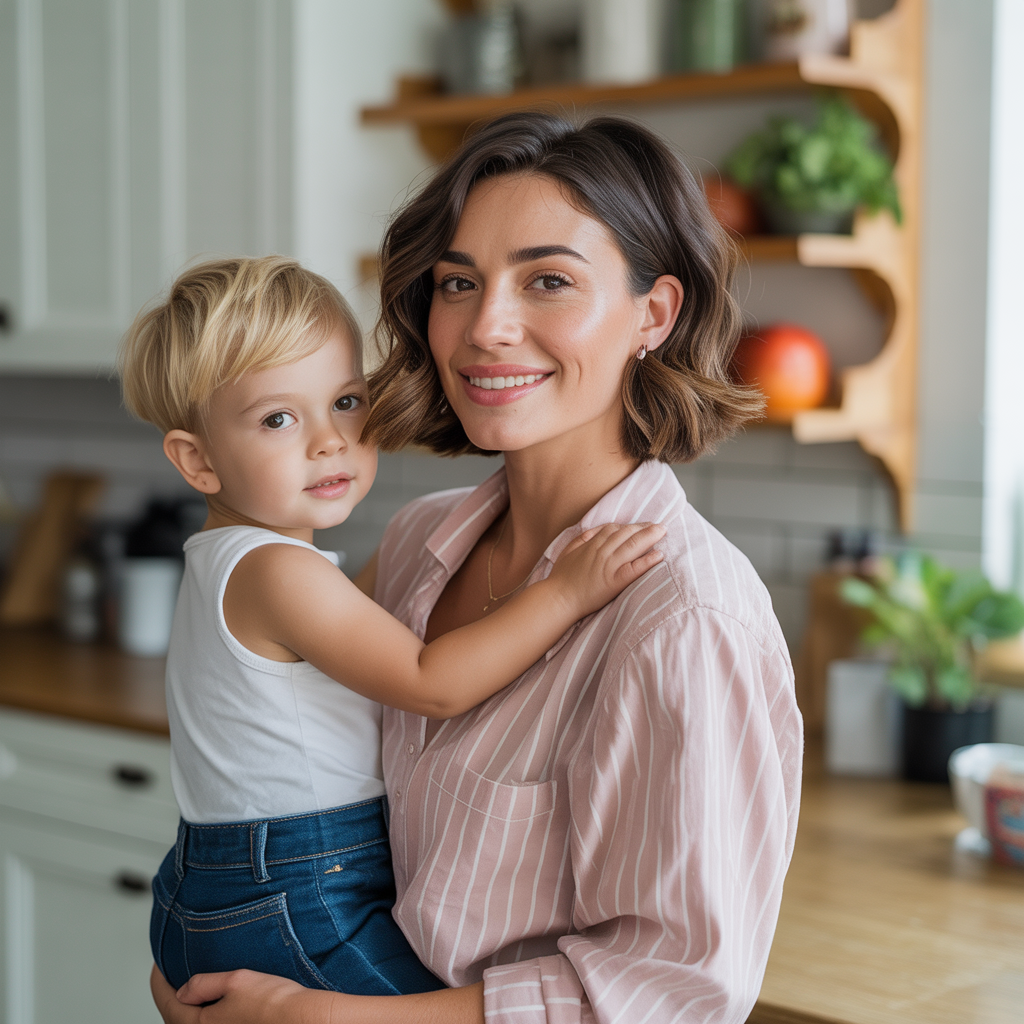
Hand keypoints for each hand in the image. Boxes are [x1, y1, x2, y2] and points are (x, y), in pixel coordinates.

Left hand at [150, 964, 330, 1023]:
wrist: (301, 1018)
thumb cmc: (273, 1002)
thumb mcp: (235, 981)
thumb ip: (204, 985)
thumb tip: (182, 990)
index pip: (168, 1004)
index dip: (159, 983)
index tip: (157, 965)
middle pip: (176, 1019)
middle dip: (169, 998)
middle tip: (168, 976)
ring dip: (184, 1009)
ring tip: (186, 988)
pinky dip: (201, 1015)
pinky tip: (210, 1004)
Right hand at [549, 522, 665, 617]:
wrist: (558, 598)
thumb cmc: (560, 578)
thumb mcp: (567, 552)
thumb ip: (580, 539)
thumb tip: (591, 531)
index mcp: (592, 545)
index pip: (614, 529)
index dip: (630, 526)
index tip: (641, 526)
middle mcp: (602, 552)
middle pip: (627, 534)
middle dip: (644, 528)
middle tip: (659, 525)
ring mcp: (608, 566)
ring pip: (632, 546)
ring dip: (650, 537)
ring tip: (662, 532)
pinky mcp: (614, 582)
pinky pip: (634, 569)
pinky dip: (647, 561)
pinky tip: (659, 556)